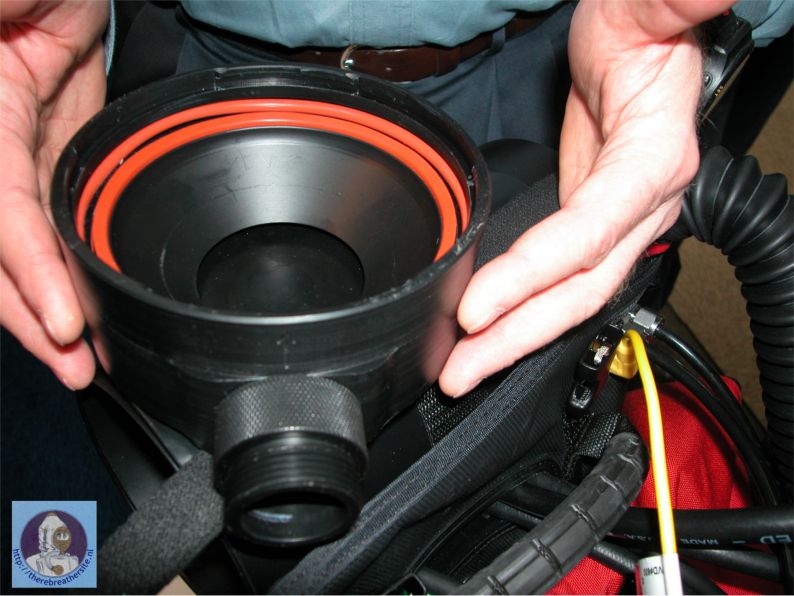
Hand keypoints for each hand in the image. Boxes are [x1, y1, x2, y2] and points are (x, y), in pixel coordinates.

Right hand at [0, 0, 107, 388]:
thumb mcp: (4, 2)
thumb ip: (0, 29)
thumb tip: (8, 91)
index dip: (21, 267)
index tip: (56, 321)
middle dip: (27, 312)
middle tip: (70, 365)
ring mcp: (15, 161)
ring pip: (21, 248)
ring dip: (45, 307)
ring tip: (76, 360)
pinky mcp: (46, 163)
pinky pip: (48, 225)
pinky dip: (60, 270)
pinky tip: (78, 308)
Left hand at [439, 0, 733, 396]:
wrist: (636, 49)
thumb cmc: (638, 30)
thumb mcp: (649, 10)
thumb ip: (674, 4)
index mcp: (652, 162)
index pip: (588, 232)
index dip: (533, 274)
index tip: (476, 306)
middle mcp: (638, 207)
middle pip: (577, 289)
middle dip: (518, 337)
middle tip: (460, 373)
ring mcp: (613, 223)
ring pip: (567, 297)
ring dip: (514, 339)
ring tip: (463, 371)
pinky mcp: (588, 225)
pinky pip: (555, 280)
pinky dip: (520, 309)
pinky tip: (486, 327)